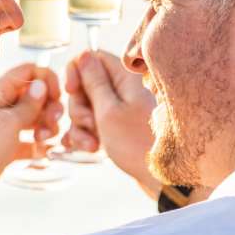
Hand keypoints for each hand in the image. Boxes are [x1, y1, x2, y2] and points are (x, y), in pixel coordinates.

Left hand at [0, 62, 63, 202]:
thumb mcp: (9, 123)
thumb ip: (29, 105)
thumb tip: (41, 84)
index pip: (28, 72)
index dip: (46, 80)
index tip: (56, 96)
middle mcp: (3, 106)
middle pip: (36, 96)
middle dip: (50, 107)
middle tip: (52, 122)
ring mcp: (5, 127)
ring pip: (35, 119)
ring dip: (46, 127)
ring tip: (42, 139)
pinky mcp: (7, 148)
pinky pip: (29, 141)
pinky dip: (39, 145)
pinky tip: (44, 152)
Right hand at [62, 52, 156, 191]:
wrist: (163, 179)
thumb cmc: (137, 144)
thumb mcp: (108, 111)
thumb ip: (94, 82)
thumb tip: (84, 55)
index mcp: (126, 76)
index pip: (92, 57)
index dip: (76, 71)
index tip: (71, 90)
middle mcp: (125, 89)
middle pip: (87, 85)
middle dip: (79, 106)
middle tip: (89, 124)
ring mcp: (123, 108)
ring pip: (88, 107)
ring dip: (82, 126)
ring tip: (92, 145)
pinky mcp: (121, 126)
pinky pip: (96, 124)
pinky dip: (89, 135)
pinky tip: (91, 148)